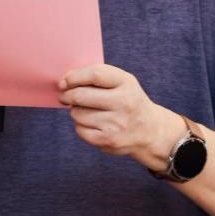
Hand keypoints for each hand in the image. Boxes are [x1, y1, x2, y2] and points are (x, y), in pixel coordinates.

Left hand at [58, 64, 181, 168]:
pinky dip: (81, 126)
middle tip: (64, 96)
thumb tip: (65, 81)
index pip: (94, 74)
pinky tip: (92, 124)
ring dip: (76, 111)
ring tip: (87, 111)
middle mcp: (124, 102)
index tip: (65, 81)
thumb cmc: (128, 101)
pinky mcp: (109, 140)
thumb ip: (97, 77)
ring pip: (78, 114)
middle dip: (67, 95)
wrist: (150, 131)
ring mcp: (117, 123)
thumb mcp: (122, 82)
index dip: (74, 77)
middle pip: (81, 96)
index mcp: (126, 83)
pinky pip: (80, 130)